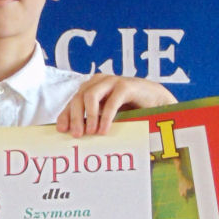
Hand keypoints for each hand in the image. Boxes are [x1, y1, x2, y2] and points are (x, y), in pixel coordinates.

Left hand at [55, 75, 174, 136]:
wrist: (156, 100)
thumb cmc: (130, 109)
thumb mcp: (107, 114)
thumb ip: (93, 120)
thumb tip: (75, 136)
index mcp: (91, 88)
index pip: (73, 101)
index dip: (66, 115)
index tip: (62, 131)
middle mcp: (98, 82)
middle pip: (78, 98)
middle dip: (75, 117)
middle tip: (76, 135)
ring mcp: (112, 82)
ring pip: (90, 96)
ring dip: (89, 116)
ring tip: (91, 133)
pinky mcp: (126, 86)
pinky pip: (111, 102)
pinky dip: (106, 117)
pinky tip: (104, 130)